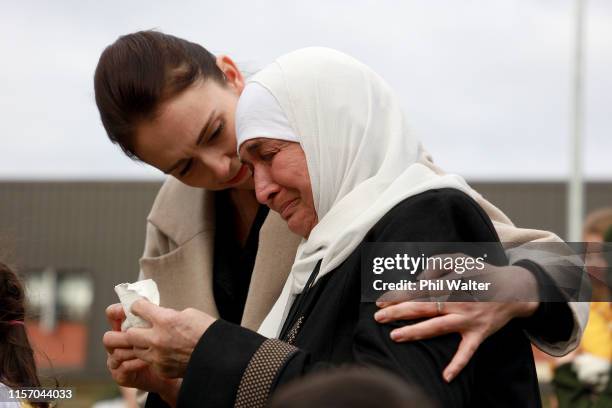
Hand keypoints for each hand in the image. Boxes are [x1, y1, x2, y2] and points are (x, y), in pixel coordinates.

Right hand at [104, 303, 181, 405]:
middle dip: (125, 336)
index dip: (118, 311)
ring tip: (149, 349)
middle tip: (142, 335)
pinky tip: (147, 360)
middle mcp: (116, 344)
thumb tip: (148, 301)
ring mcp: (115, 361)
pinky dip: (136, 363)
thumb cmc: (165, 345)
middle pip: (109, 337)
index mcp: (123, 327)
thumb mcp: (160, 326)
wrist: (169, 370)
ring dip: (132, 350)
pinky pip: (123, 367)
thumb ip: (151, 314)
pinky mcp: (120, 375)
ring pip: (116, 352)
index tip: (131, 309)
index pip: (113, 314)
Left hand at [126, 300, 216, 377]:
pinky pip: (150, 362)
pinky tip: (166, 353)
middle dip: (134, 328)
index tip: (139, 307)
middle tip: (141, 327)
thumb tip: (158, 316)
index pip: (138, 308)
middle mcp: (158, 339)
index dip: (138, 306)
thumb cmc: (207, 332)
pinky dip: (155, 357)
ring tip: (153, 342)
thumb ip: (168, 315)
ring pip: (137, 350)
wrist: (219, 356)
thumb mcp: (189, 314)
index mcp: (165, 320)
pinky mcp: (162, 370)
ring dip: (142, 344)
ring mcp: (158, 357)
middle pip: (129, 334)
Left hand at [374, 257, 538, 382]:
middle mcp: (458, 301)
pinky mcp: (479, 333)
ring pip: (438, 326)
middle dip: (399, 311)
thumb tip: (418, 278)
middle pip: (424, 306)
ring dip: (416, 332)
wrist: (516, 289)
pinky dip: (458, 364)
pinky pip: (468, 351)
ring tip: (395, 336)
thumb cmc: (482, 273)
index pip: (420, 289)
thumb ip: (437, 264)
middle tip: (378, 317)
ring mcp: (468, 318)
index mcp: (452, 282)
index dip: (399, 295)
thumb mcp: (461, 259)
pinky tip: (445, 376)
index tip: (381, 300)